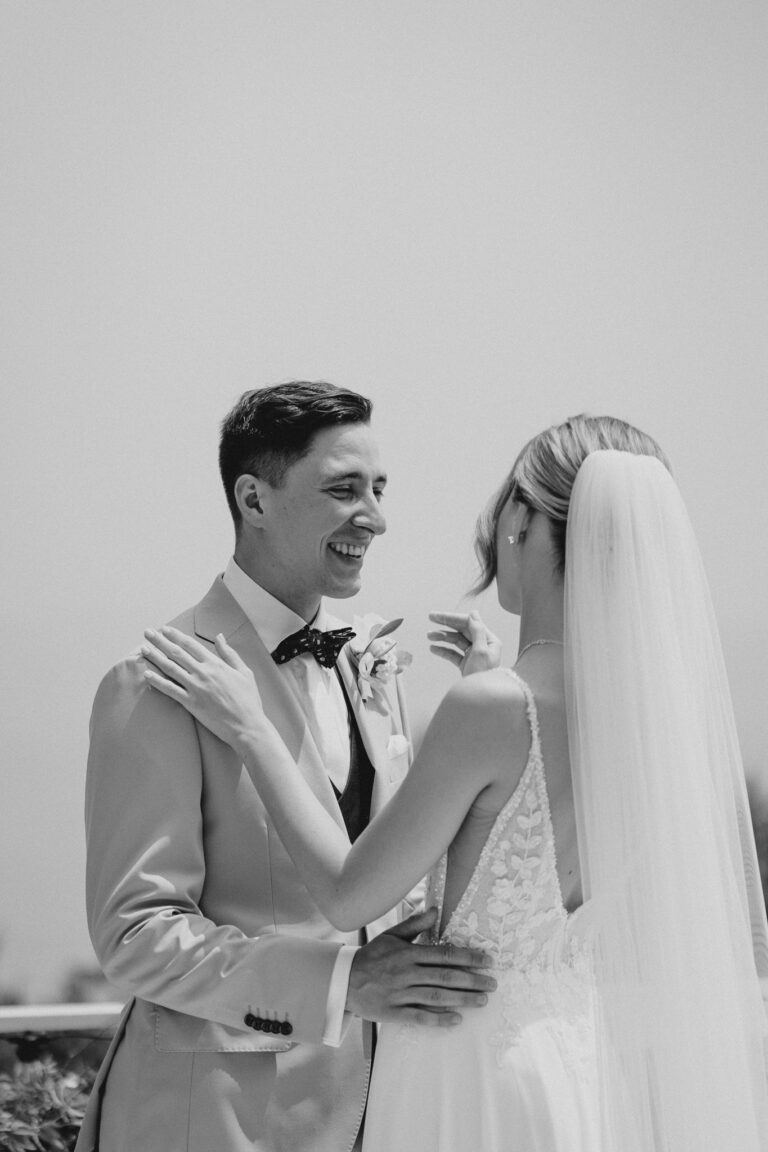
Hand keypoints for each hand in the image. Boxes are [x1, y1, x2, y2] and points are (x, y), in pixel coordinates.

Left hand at [141, 626, 269, 753]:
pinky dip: (157, 682)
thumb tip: (219, 636)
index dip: (175, 635)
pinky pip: (170, 690)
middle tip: (147, 632)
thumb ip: (229, 653)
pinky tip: (146, 674)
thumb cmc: (248, 700)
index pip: (191, 645)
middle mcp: (203, 673)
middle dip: (160, 641)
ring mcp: (195, 688)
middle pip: (176, 653)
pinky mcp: (191, 704)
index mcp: (216, 664)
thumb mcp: (244, 671)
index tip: (164, 629)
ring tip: (143, 649)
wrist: (247, 726)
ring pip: (170, 668)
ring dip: (155, 657)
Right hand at [346, 908, 495, 1026]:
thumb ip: (415, 925)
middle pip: (445, 977)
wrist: (344, 980)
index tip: (487, 961)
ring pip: (437, 997)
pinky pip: (419, 1016)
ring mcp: (400, 994)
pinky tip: (456, 1020)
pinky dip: (438, 1019)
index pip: (444, 954)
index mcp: (408, 953)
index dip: (468, 958)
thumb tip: (436, 910)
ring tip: (482, 1001)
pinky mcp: (393, 1013)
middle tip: (492, 984)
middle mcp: (406, 973)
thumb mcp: (391, 936)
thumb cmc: (372, 956)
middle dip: (472, 980)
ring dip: (462, 999)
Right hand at [427, 611, 501, 676]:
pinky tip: (433, 648)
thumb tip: (473, 613)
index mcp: (490, 641)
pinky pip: (453, 654)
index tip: (438, 616)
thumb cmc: (483, 675)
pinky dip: (443, 650)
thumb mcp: (481, 651)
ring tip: (429, 636)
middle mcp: (483, 646)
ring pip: (456, 641)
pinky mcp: (466, 664)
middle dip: (446, 625)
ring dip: (442, 637)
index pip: (470, 624)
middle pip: (462, 630)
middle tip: (430, 618)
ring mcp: (474, 655)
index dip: (453, 618)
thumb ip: (477, 631)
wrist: (481, 700)